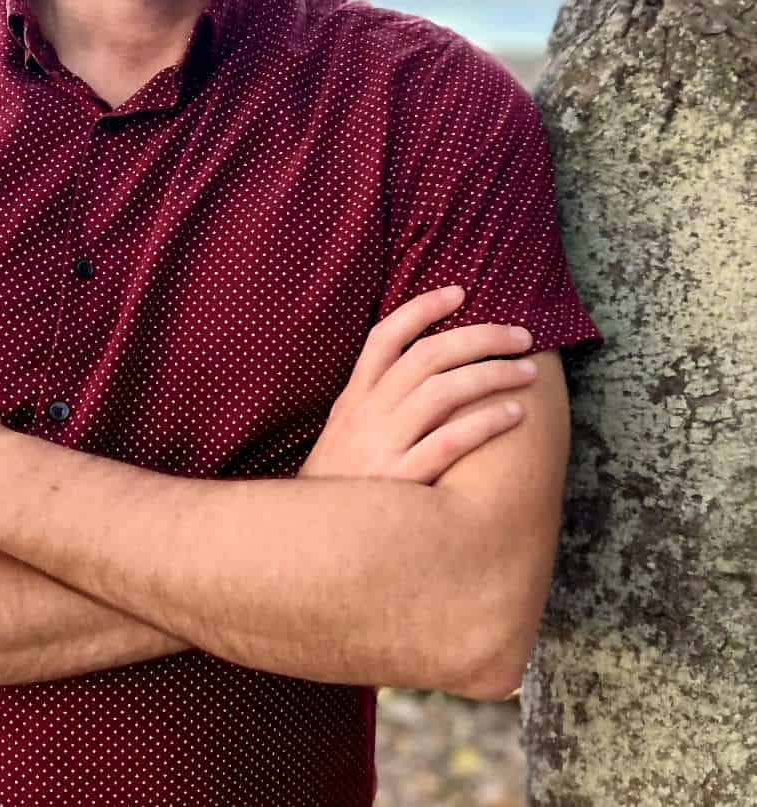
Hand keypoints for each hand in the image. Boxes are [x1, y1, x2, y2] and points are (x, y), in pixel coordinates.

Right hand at [298, 286, 534, 484]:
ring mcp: (383, 445)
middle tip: (520, 335)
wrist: (310, 543)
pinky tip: (513, 414)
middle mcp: (367, 413)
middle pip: (427, 356)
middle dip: (479, 337)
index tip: (459, 292)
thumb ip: (371, 403)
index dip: (422, 309)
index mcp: (353, 398)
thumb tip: (416, 374)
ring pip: (442, 392)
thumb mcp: (342, 434)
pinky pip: (450, 442)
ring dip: (491, 374)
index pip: (385, 336)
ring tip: (526, 372)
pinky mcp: (403, 480)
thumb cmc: (339, 488)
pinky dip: (484, 423)